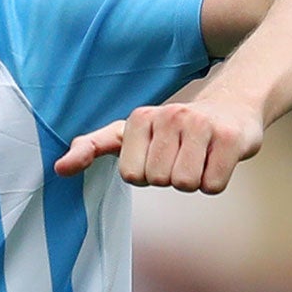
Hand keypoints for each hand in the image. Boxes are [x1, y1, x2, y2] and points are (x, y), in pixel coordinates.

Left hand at [55, 96, 264, 192]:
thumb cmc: (173, 129)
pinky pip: (211, 185)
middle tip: (182, 155)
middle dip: (170, 177)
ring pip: (184, 184)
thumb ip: (92, 148)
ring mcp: (202, 124)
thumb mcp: (128, 134)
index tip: (157, 155)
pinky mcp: (230, 138)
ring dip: (193, 180)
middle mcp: (169, 115)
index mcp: (139, 118)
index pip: (131, 175)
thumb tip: (59, 168)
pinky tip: (216, 158)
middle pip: (158, 181)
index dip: (145, 174)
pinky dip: (214, 181)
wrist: (233, 106)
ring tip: (199, 156)